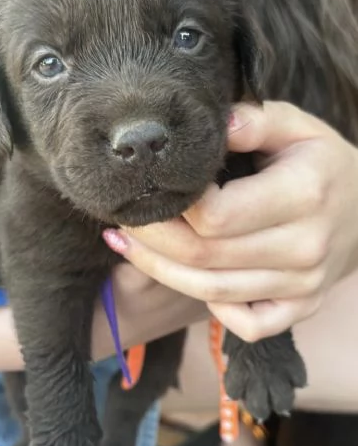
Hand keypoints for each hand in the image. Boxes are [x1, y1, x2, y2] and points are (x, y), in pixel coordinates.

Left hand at [103, 101, 357, 341]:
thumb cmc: (321, 163)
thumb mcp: (298, 126)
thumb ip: (256, 120)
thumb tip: (216, 123)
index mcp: (304, 194)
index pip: (216, 215)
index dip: (175, 203)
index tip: (158, 185)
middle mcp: (305, 247)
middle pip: (204, 256)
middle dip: (151, 237)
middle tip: (123, 215)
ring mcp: (305, 285)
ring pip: (212, 292)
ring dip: (159, 270)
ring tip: (125, 243)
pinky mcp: (301, 307)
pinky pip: (247, 325)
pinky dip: (212, 312)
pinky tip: (188, 282)